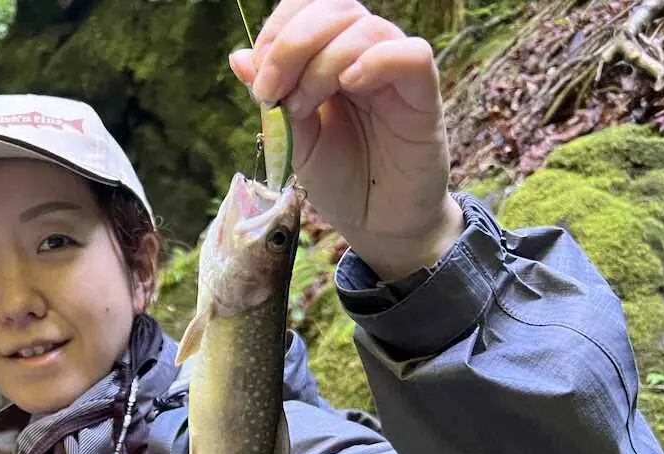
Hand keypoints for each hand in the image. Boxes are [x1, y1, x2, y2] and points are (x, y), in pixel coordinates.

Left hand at [229, 0, 464, 280]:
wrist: (377, 222)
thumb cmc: (338, 178)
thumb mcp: (293, 140)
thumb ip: (273, 99)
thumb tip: (239, 57)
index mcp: (330, 56)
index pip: (309, 7)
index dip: (279, 29)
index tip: (259, 79)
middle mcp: (364, 54)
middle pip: (335, 9)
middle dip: (291, 45)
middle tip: (272, 95)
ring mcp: (394, 73)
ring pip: (366, 28)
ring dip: (322, 63)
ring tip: (304, 108)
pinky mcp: (423, 96)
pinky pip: (412, 55)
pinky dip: (377, 61)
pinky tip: (351, 84)